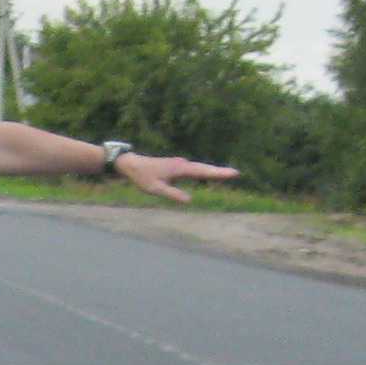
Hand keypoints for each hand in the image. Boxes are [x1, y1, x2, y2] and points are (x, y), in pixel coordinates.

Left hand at [115, 154, 239, 202]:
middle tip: (235, 173)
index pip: (202, 171)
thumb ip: (172, 194)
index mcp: (179, 168)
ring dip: (212, 171)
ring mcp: (179, 164)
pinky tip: (207, 174)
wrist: (130, 164)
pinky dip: (202, 171)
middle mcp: (182, 164)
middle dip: (219, 171)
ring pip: (199, 168)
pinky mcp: (175, 166)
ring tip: (227, 174)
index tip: (233, 172)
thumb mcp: (155, 189)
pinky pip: (192, 169)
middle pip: (204, 168)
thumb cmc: (141, 177)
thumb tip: (189, 200)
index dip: (218, 173)